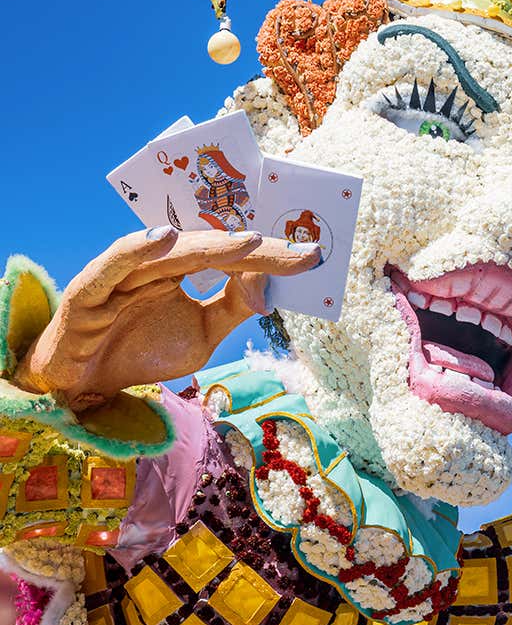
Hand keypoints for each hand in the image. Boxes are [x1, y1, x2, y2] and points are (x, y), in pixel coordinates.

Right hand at [13, 227, 319, 409]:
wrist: (85, 387)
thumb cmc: (143, 351)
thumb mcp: (203, 335)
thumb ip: (233, 309)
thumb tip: (268, 288)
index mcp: (184, 268)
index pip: (234, 257)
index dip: (272, 255)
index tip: (313, 255)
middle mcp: (156, 263)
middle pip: (210, 247)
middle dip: (255, 248)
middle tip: (296, 247)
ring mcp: (122, 274)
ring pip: (169, 252)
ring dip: (208, 244)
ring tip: (249, 240)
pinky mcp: (87, 291)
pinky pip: (111, 265)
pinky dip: (135, 248)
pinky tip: (164, 237)